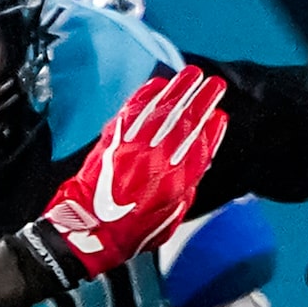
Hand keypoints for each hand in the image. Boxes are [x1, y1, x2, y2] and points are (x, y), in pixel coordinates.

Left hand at [9, 66, 228, 292]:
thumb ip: (185, 188)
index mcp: (176, 181)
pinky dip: (145, 96)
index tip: (220, 117)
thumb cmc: (129, 232)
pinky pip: (132, 112)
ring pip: (160, 110)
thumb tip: (194, 165)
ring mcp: (132, 147)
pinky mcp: (111, 142)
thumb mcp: (170, 217)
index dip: (213, 129)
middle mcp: (157, 159)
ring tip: (192, 74)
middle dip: (202, 99)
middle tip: (215, 84)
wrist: (87, 233)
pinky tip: (157, 84)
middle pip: (185, 121)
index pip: (202, 146)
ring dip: (178, 89)